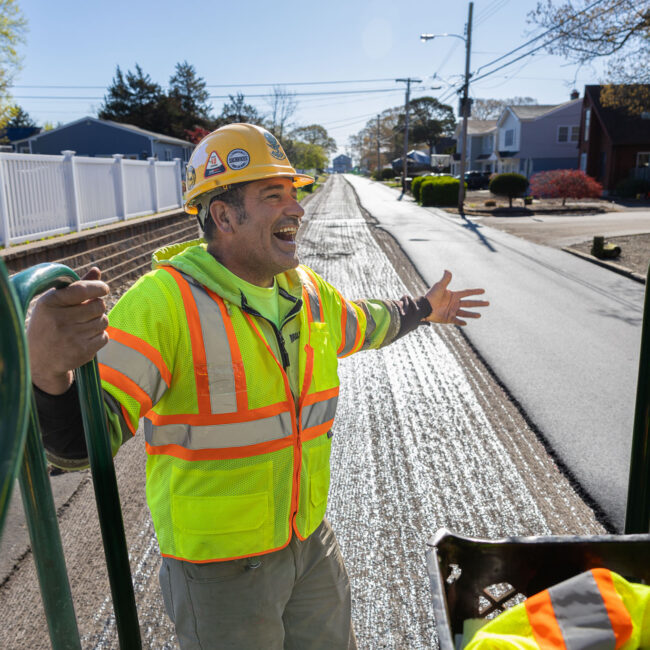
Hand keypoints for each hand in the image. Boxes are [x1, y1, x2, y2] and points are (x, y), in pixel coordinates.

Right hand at [27, 267, 109, 393]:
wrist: (40, 359)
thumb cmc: (50, 324)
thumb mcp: (56, 303)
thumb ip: (77, 287)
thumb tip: (97, 270)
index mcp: (50, 303)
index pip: (82, 289)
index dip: (98, 287)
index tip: (104, 289)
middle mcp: (59, 319)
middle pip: (99, 306)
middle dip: (98, 307)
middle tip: (89, 312)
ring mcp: (71, 337)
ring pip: (103, 321)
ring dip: (99, 322)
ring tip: (84, 326)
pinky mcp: (82, 351)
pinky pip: (104, 337)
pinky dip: (99, 337)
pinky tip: (86, 339)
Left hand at [424, 270, 488, 325]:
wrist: (424, 307)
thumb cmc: (431, 296)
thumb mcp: (439, 286)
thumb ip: (445, 280)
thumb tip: (447, 270)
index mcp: (454, 295)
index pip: (467, 293)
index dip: (475, 292)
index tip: (483, 291)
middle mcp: (454, 303)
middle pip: (469, 303)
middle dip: (478, 303)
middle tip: (488, 303)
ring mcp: (452, 311)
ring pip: (465, 313)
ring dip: (472, 314)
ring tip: (479, 315)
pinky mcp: (448, 318)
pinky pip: (457, 320)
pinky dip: (461, 322)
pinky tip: (466, 323)